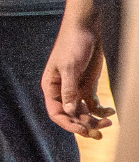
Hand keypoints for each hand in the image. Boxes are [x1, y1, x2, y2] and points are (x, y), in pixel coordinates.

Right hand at [44, 18, 113, 138]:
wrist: (86, 28)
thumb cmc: (73, 44)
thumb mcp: (70, 67)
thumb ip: (69, 90)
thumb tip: (70, 112)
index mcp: (50, 87)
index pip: (56, 113)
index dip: (68, 124)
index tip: (83, 129)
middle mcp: (61, 91)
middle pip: (71, 115)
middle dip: (85, 125)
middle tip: (100, 133)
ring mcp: (75, 89)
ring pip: (83, 112)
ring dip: (95, 120)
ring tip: (109, 123)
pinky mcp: (87, 85)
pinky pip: (93, 104)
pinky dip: (102, 110)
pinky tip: (111, 112)